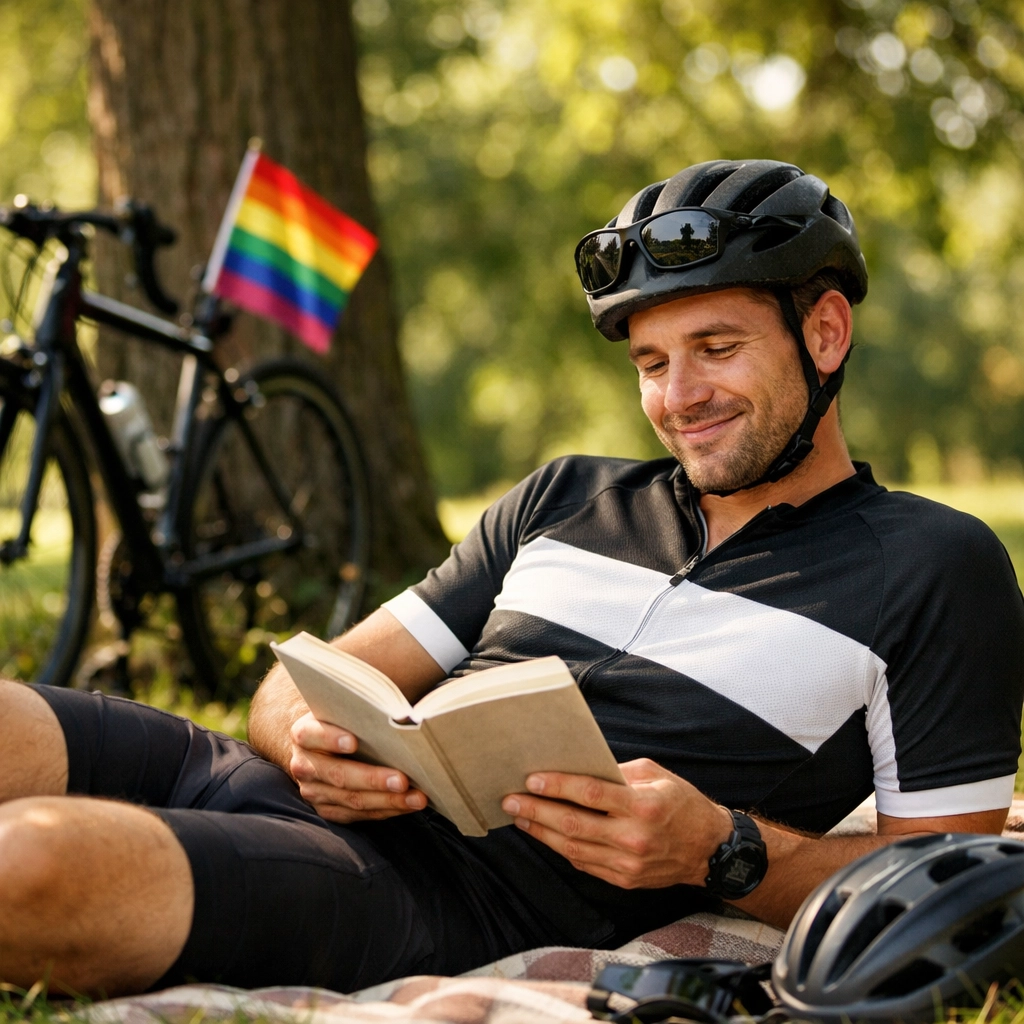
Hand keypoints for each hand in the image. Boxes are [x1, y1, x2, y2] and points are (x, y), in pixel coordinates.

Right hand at [288, 712, 427, 822]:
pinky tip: (408, 805)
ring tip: (416, 798)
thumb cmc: (343, 721)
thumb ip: (364, 710)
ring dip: (388, 801)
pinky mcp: (327, 810)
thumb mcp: (345, 710)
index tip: (354, 742)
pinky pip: (358, 815)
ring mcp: (313, 791)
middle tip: (403, 780)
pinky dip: (386, 810)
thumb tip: (401, 714)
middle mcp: (304, 765)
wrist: (323, 744)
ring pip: (351, 800)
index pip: (312, 734)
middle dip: (373, 779)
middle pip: (338, 775)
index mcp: (304, 733)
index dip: (331, 738)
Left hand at [501, 758, 733, 888]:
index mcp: (643, 807)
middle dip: (537, 811)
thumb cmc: (681, 804)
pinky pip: (584, 863)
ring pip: (573, 849)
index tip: (531, 779)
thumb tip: (578, 768)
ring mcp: (627, 865)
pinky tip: (544, 834)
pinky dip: (560, 848)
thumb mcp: (655, 775)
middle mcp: (633, 839)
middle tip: (510, 799)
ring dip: (541, 832)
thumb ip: (617, 772)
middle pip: (573, 825)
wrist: (710, 850)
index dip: (558, 787)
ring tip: (519, 816)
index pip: (591, 795)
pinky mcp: (624, 881)